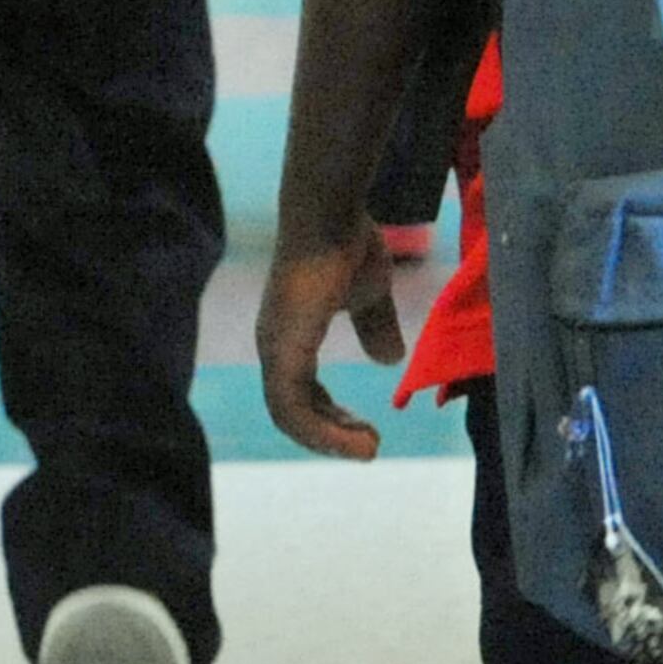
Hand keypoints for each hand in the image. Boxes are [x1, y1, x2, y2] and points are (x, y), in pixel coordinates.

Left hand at [256, 226, 404, 459]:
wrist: (332, 214)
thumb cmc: (347, 244)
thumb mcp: (371, 293)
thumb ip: (375, 325)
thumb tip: (388, 359)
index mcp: (290, 337)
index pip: (301, 395)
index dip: (332, 418)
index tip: (367, 432)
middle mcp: (274, 347)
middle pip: (294, 412)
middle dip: (333, 434)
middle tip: (370, 447)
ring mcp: (274, 350)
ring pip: (290, 417)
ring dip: (330, 440)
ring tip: (368, 449)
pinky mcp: (283, 351)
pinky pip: (292, 409)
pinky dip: (322, 430)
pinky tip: (354, 438)